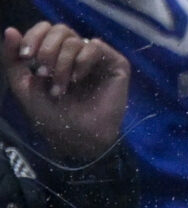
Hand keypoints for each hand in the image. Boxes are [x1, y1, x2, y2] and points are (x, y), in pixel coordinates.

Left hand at [4, 23, 128, 161]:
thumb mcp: (23, 86)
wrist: (77, 138)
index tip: (26, 57)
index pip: (45, 29)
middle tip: (44, 73)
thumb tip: (11, 30)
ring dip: (62, 63)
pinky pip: (95, 47)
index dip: (33, 37)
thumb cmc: (52, 116)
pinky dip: (82, 61)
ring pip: (75, 40)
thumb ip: (12, 58)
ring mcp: (97, 60)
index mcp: (58, 54)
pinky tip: (78, 79)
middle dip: (47, 50)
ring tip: (62, 86)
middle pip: (60, 30)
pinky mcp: (116, 65)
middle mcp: (78, 54)